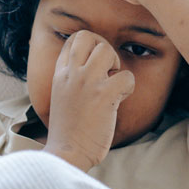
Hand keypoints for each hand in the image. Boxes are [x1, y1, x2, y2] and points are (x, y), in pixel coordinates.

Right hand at [44, 30, 134, 171]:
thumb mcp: (62, 96)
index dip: (91, 45)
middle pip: (88, 36)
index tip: (98, 64)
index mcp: (60, 74)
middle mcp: (72, 74)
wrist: (67, 153)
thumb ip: (72, 79)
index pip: (73, 39)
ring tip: (113, 85)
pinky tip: (119, 100)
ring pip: (107, 50)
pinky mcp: (104, 96)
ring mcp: (87, 82)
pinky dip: (129, 87)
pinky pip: (127, 76)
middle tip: (108, 70)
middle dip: (104, 48)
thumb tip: (92, 68)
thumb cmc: (68, 130)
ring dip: (117, 65)